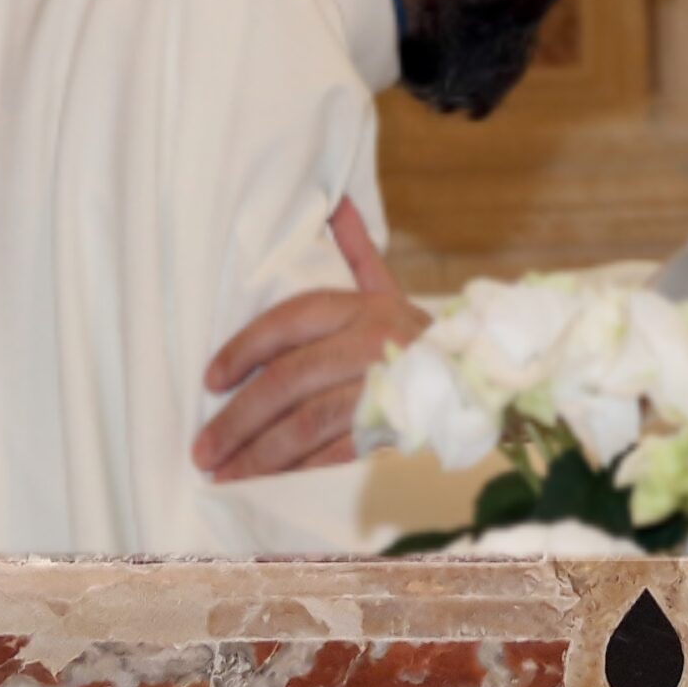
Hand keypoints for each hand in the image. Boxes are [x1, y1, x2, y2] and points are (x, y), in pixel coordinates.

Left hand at [191, 199, 429, 482]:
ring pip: (304, 422)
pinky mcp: (391, 428)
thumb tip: (337, 202)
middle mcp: (370, 343)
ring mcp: (380, 387)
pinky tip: (265, 484)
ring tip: (220, 473)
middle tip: (202, 448)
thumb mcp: (390, 290)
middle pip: (287, 379)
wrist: (485, 380)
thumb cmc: (422, 339)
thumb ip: (358, 252)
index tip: (210, 380)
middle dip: (237, 418)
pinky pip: (333, 454)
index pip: (288, 320)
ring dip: (257, 454)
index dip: (242, 349)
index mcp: (363, 307)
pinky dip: (295, 472)